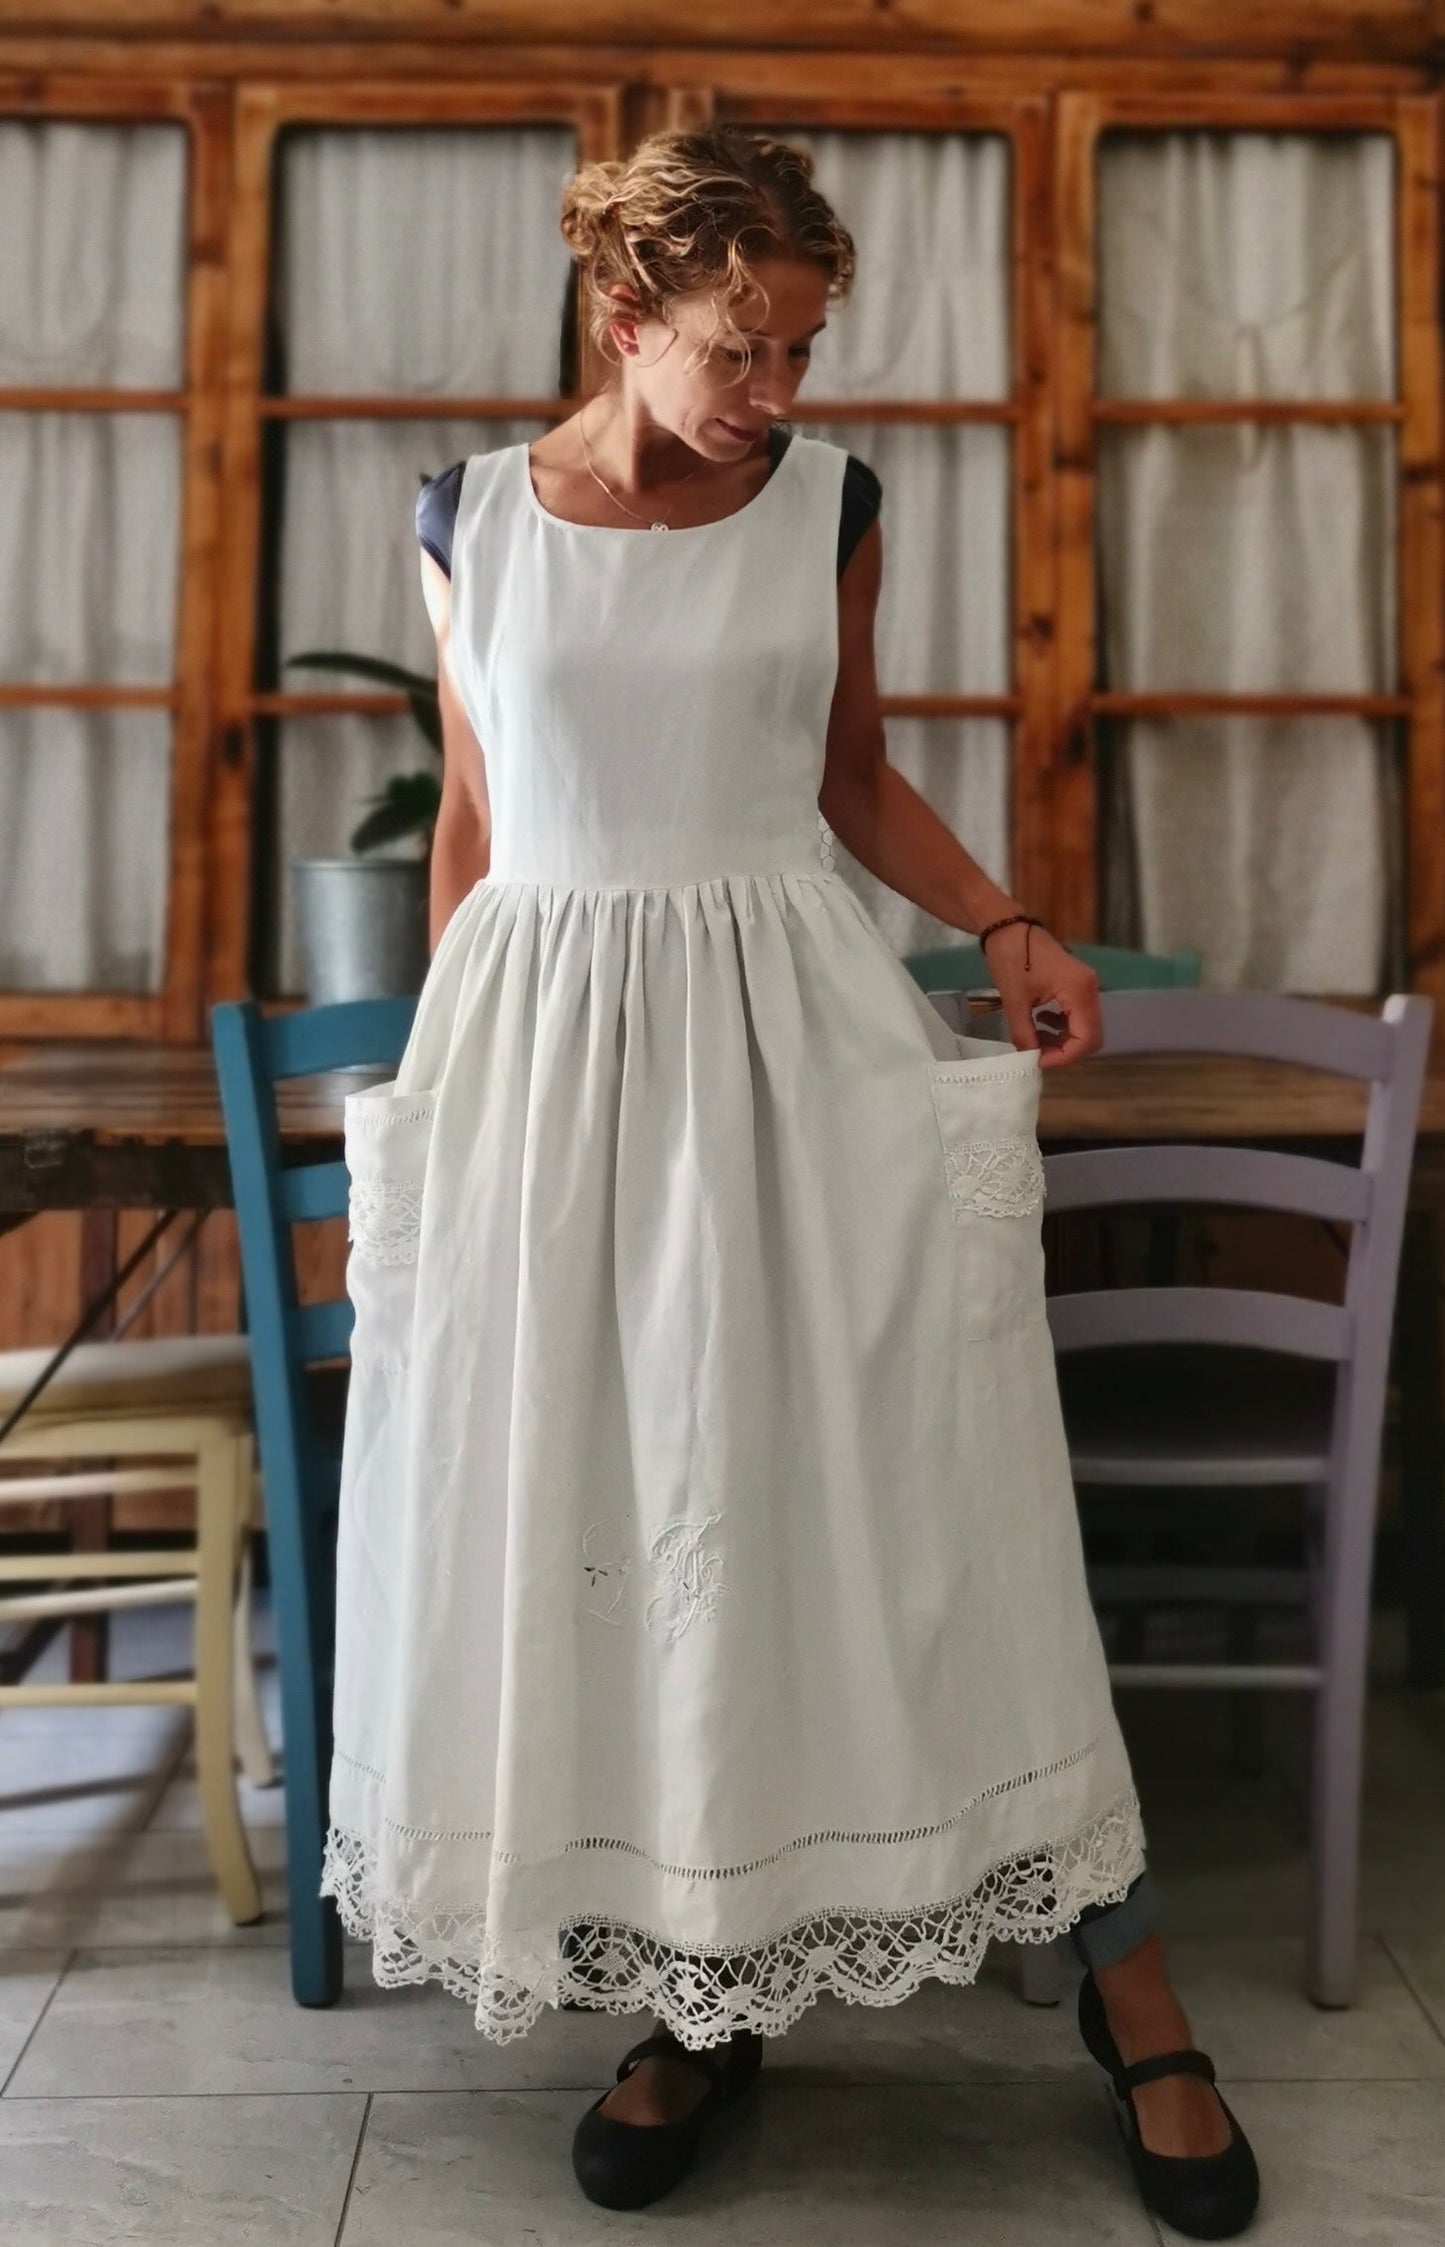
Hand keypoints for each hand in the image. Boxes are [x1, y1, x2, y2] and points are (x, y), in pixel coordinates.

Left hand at [981, 920, 1101, 1069]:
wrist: (1007, 928)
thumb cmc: (1011, 958)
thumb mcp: (1014, 1000)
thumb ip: (1024, 1033)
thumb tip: (1029, 1058)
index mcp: (1080, 991)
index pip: (1087, 1038)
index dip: (1064, 1057)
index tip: (1038, 1060)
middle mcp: (1089, 989)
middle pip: (1090, 1036)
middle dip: (1065, 1051)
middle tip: (1037, 1053)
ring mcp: (1085, 986)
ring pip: (1084, 1027)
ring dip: (1062, 1040)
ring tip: (1034, 1039)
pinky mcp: (1076, 985)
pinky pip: (1077, 1015)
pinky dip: (1061, 1026)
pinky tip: (1039, 1023)